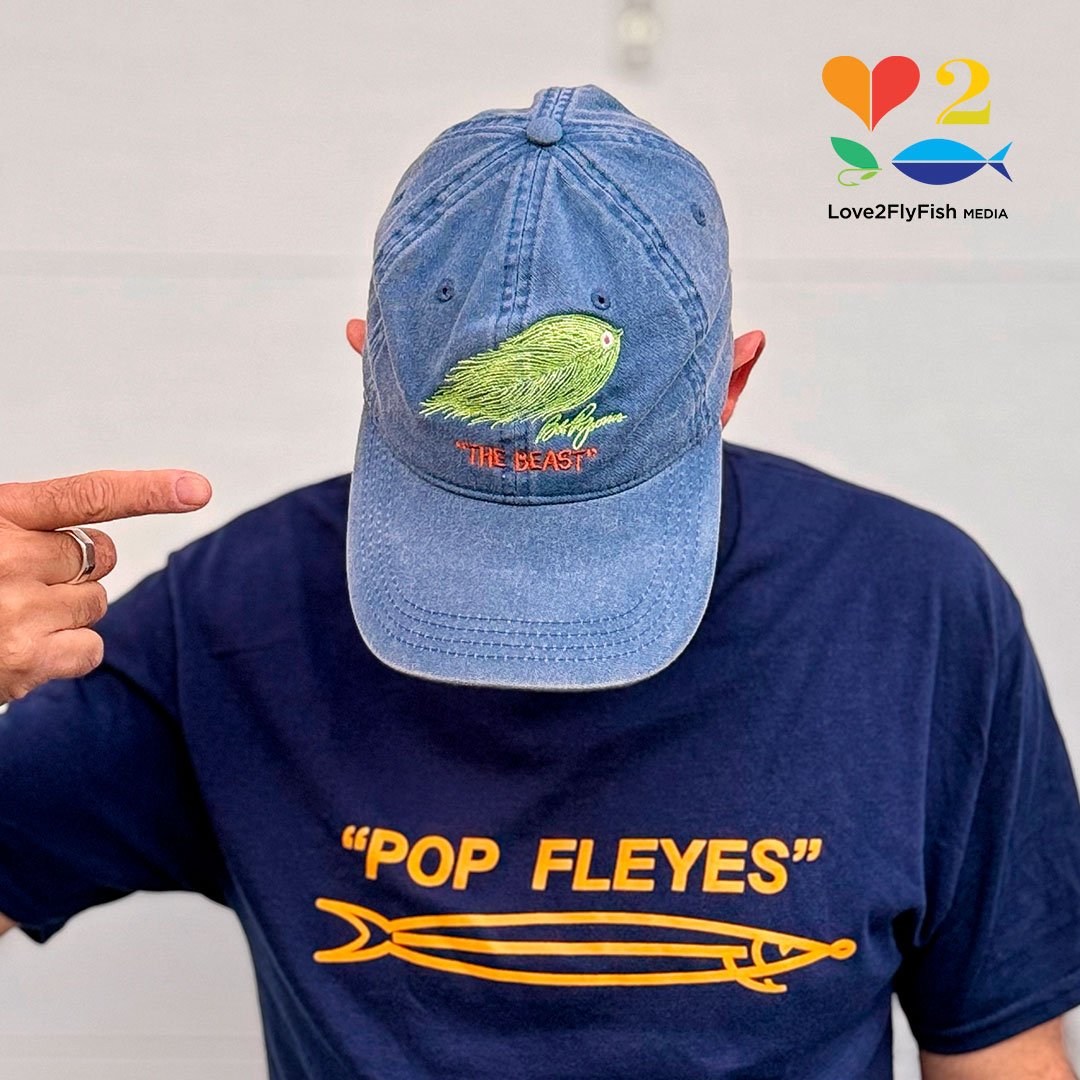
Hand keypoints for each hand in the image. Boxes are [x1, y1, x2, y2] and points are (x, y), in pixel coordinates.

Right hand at [0, 470, 211, 703]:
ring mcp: (19, 610)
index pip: (87, 496)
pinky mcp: (24, 660)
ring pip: (96, 603)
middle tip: (21, 583)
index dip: (149, 491)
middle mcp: (9, 556)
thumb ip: (21, 530)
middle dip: (75, 569)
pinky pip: (90, 648)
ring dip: (67, 611)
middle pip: (99, 557)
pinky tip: (23, 651)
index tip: (199, 488)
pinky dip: (68, 653)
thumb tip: (84, 549)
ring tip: (9, 618)